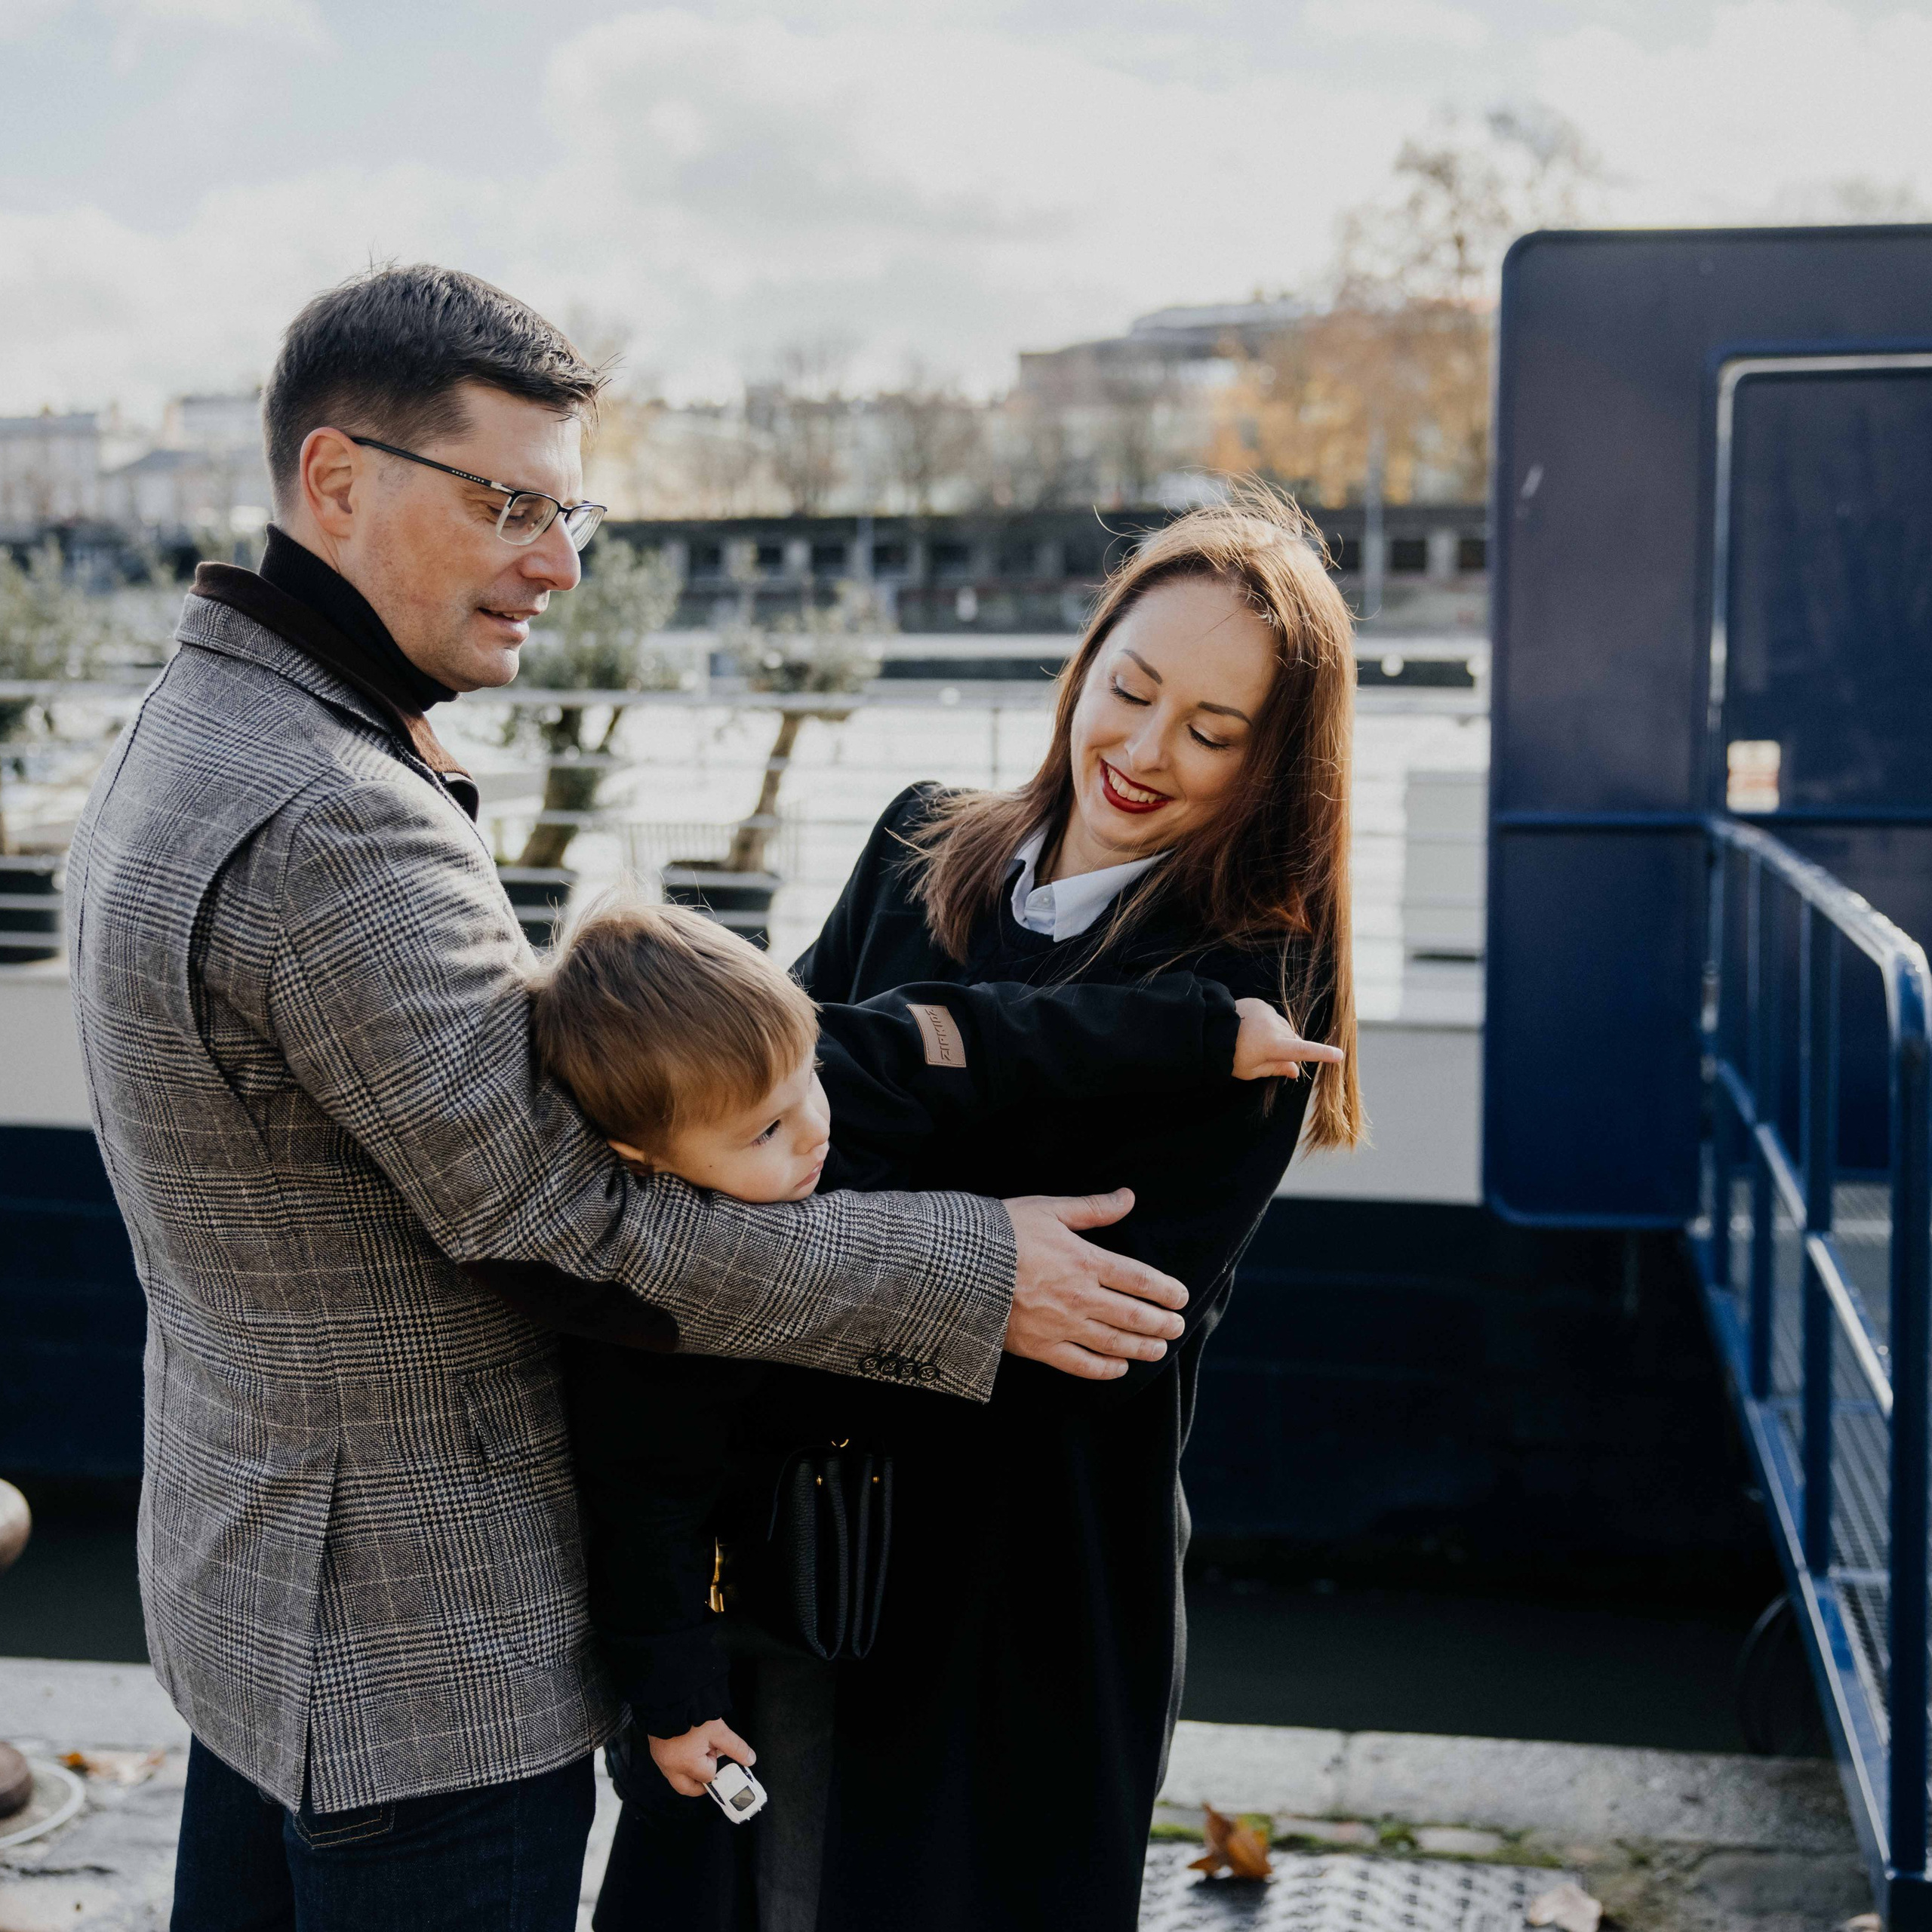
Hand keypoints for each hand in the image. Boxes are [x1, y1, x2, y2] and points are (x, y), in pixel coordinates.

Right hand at [647, 1718, 755, 1797]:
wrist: (671, 1697)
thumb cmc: (692, 1712)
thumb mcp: (718, 1731)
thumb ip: (735, 1747)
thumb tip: (749, 1759)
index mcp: (687, 1764)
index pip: (708, 1776)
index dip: (715, 1764)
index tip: (717, 1751)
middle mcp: (671, 1767)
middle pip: (688, 1788)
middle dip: (701, 1783)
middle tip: (711, 1769)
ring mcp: (661, 1760)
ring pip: (676, 1779)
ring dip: (689, 1773)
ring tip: (699, 1754)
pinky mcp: (655, 1751)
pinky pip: (667, 1766)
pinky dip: (678, 1763)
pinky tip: (686, 1749)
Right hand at [1001, 1189, 1187, 1382]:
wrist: (957, 1265)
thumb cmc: (1003, 1232)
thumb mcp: (1049, 1209)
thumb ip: (1093, 1208)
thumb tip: (1129, 1197)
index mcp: (1085, 1261)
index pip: (1139, 1279)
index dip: (1165, 1290)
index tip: (1181, 1298)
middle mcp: (1079, 1296)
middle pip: (1133, 1315)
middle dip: (1161, 1324)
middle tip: (1178, 1328)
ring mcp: (1060, 1325)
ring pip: (1113, 1342)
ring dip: (1142, 1348)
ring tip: (1159, 1350)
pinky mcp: (1039, 1347)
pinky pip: (1080, 1365)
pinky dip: (1104, 1370)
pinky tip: (1119, 1368)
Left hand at [1232, 998, 1345, 1081]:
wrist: (1208, 1028)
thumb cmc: (1228, 1055)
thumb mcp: (1251, 1070)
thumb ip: (1276, 1069)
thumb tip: (1295, 1070)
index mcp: (1273, 1045)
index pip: (1303, 1051)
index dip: (1321, 1054)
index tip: (1338, 1055)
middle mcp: (1274, 1026)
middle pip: (1293, 1040)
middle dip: (1288, 1049)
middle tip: (1269, 1058)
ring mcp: (1268, 1012)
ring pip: (1284, 1028)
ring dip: (1278, 1036)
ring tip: (1255, 1042)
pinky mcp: (1261, 1004)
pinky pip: (1272, 1017)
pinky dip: (1268, 1025)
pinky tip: (1252, 1030)